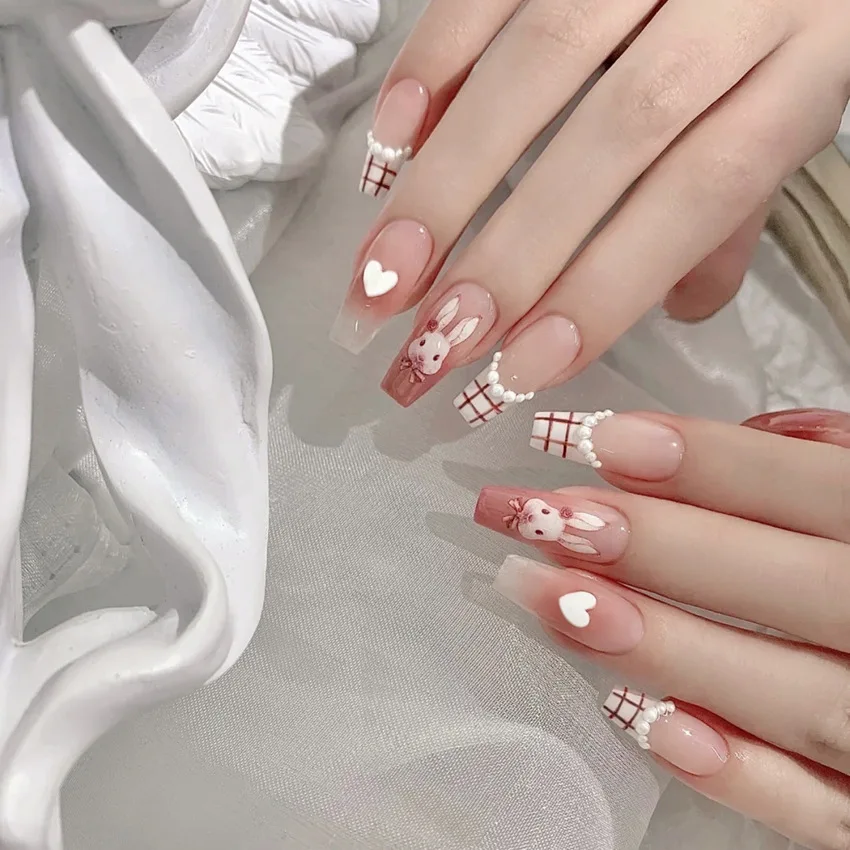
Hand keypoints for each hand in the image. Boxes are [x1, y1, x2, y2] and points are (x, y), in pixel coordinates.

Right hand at [331, 0, 849, 422]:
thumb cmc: (782, 23)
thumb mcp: (787, 112)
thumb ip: (734, 210)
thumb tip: (679, 304)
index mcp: (804, 66)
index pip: (702, 193)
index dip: (605, 290)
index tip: (523, 366)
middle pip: (615, 136)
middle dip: (511, 255)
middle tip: (437, 339)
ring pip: (541, 62)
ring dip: (448, 182)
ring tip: (386, 274)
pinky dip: (432, 64)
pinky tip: (390, 145)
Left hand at [473, 407, 849, 847]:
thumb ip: (835, 467)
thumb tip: (760, 429)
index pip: (820, 489)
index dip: (708, 461)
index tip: (596, 438)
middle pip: (798, 591)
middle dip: (660, 549)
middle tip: (547, 517)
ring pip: (794, 699)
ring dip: (662, 647)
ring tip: (548, 599)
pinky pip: (820, 808)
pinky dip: (733, 771)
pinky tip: (634, 713)